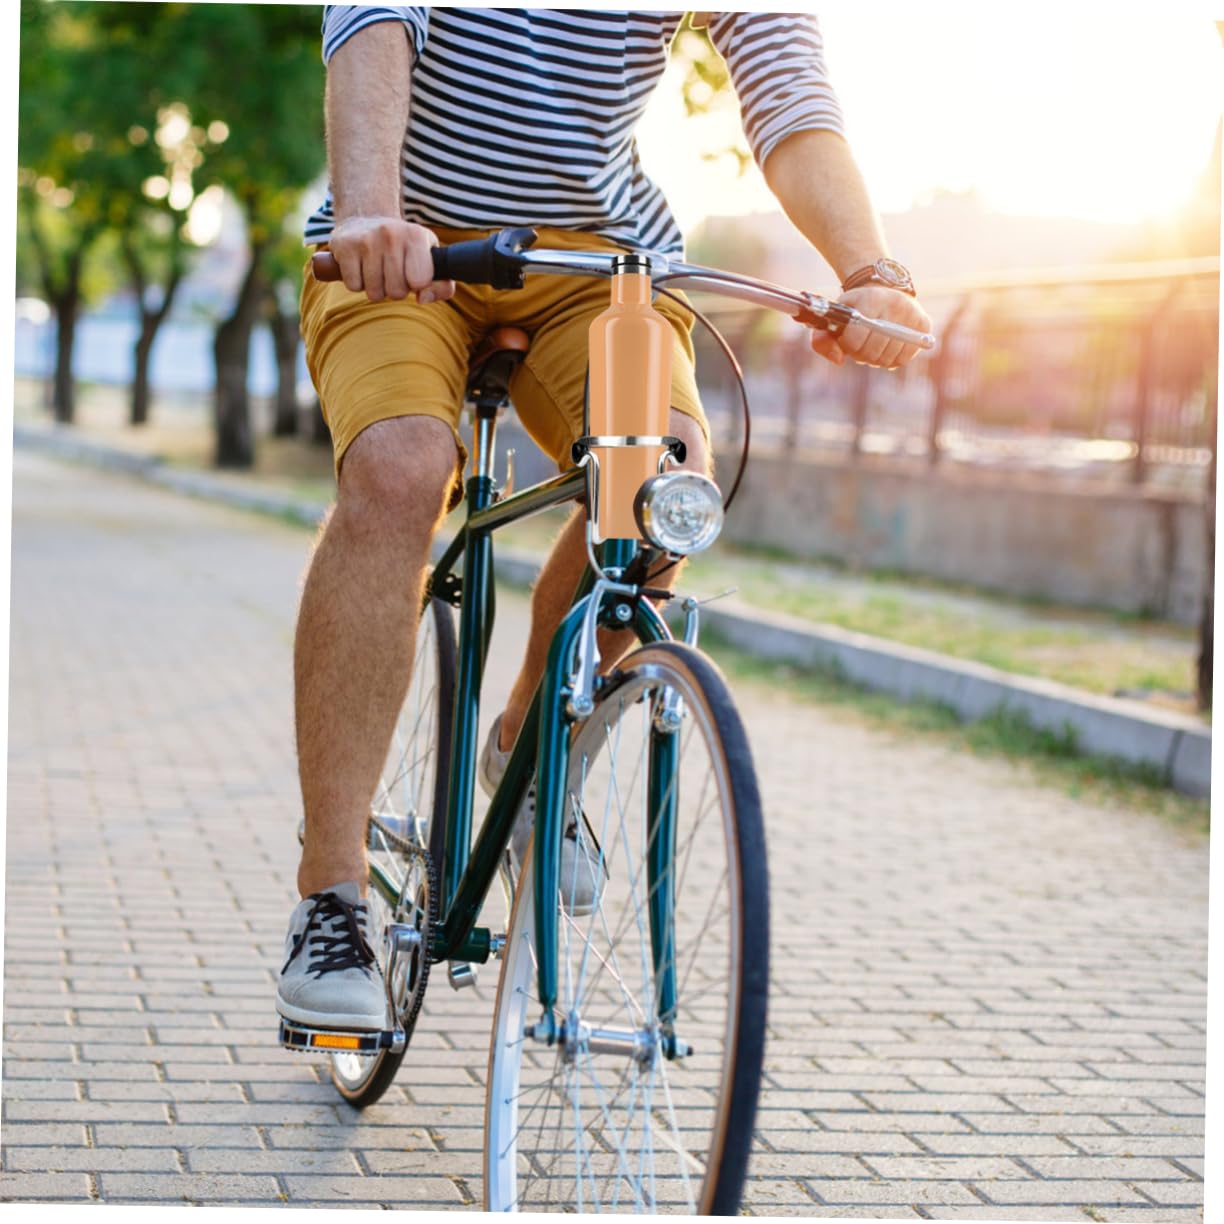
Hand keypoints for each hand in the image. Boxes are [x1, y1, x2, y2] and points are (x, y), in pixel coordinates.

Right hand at [327, 216, 455, 304]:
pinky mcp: (344, 246)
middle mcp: (391, 234)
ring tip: (376, 268)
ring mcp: (366, 239)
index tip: (412, 273)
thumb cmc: (403, 246)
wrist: (365, 217)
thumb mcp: (429, 257)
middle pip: (396, 292)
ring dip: (375, 288)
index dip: (416, 284)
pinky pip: (354, 286)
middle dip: (394, 289)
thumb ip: (442, 285)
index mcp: (415, 235)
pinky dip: (357, 283)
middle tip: (391, 271)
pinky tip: (360, 266)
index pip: (420, 282)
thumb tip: (423, 298)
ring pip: (374, 293)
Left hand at [809, 285, 931, 369]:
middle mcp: (895, 304)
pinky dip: (891, 360)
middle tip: (860, 348)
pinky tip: (886, 349)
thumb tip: (838, 360)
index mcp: (871, 298)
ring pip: (887, 358)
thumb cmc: (855, 309)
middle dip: (862, 355)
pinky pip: (903, 359)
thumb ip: (822, 339)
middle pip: (872, 352)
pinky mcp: (924, 325)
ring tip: (872, 347)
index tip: (848, 340)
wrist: (885, 290)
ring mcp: (912, 314)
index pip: (856, 339)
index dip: (848, 346)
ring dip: (875, 360)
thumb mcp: (833, 317)